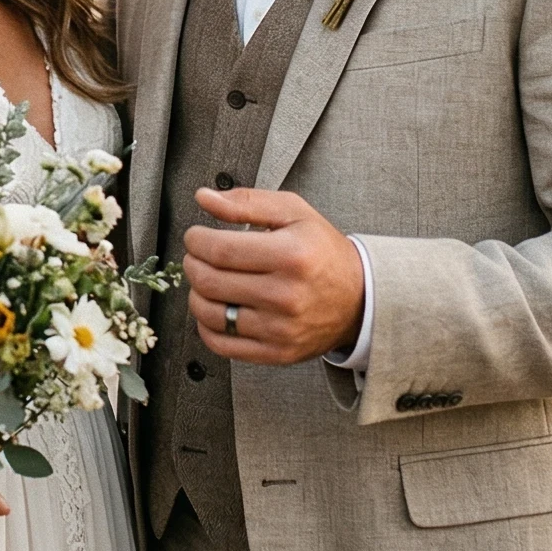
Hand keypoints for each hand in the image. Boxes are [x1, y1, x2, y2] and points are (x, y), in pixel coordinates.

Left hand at [184, 186, 365, 365]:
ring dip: (196, 293)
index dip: (196, 240)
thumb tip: (204, 198)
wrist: (359, 298)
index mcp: (291, 255)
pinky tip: (216, 307)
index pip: (220, 249)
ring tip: (208, 280)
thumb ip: (246, 202)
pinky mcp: (276, 352)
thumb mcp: (294, 212)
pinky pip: (221, 343)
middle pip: (209, 281)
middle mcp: (286, 295)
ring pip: (210, 313)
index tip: (195, 236)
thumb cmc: (322, 251)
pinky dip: (206, 325)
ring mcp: (280, 328)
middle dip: (192, 263)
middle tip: (198, 256)